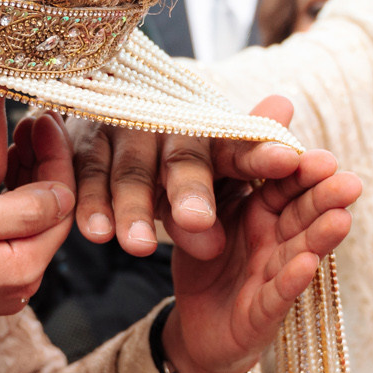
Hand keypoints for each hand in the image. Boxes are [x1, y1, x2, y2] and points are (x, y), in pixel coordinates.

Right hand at [0, 114, 76, 361]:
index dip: (58, 158)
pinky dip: (9, 201)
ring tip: (19, 137)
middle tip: (35, 121)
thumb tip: (64, 194)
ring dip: (29, 179)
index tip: (47, 118)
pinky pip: (8, 236)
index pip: (60, 207)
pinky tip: (0, 174)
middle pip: (49, 216)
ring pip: (28, 224)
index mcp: (18, 270)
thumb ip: (18, 210)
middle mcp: (17, 286)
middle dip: (46, 165)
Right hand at [70, 96, 303, 260]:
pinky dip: (90, 204)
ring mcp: (125, 133)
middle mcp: (170, 126)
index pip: (242, 143)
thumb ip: (244, 174)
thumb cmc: (179, 165)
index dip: (262, 152)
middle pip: (182, 158)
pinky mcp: (85, 148)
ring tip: (140, 246)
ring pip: (130, 172)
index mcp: (212, 134)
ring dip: (133, 208)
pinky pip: (86, 177)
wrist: (113, 132)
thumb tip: (271, 171)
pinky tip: (97, 232)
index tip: (287, 161)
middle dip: (190, 189)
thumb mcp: (215, 174)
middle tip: (198, 220)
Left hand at [162, 150, 360, 372]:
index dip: (301, 172)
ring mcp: (270, 276)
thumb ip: (235, 157)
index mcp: (261, 210)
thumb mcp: (209, 201)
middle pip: (302, 214)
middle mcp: (273, 240)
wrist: (193, 325)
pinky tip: (307, 263)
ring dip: (320, 236)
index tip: (322, 159)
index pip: (284, 184)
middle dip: (325, 199)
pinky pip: (276, 294)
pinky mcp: (260, 313)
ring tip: (341, 219)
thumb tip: (276, 101)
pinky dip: (292, 280)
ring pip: (299, 250)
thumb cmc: (207, 258)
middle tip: (350, 183)